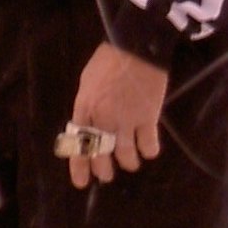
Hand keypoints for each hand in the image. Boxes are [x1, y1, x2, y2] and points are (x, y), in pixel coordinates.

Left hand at [67, 42, 167, 188]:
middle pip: (101, 156)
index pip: (78, 146)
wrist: (135, 45)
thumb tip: (88, 126)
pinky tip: (148, 147)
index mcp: (85, 108)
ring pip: (126, 157)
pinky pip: (149, 147)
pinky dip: (149, 150)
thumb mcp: (88, 82)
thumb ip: (87, 106)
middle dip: (104, 170)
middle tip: (107, 173)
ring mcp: (126, 120)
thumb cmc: (108, 60)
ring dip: (128, 162)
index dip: (80, 167)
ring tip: (130, 160)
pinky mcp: (148, 118)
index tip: (82, 182)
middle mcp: (103, 119)